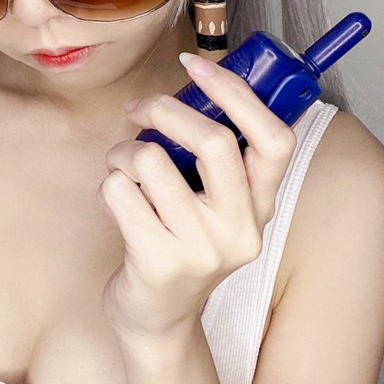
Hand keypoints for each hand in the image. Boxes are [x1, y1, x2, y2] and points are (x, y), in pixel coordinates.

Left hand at [98, 54, 296, 342]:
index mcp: (262, 206)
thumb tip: (193, 81)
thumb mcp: (215, 204)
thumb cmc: (180, 243)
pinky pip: (120, 190)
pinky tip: (117, 204)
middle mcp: (241, 229)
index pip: (274, 139)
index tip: (198, 64)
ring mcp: (201, 250)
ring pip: (151, 160)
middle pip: (214, 141)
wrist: (157, 319)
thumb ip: (214, 154)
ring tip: (123, 169)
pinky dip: (108, 184)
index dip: (238, 94)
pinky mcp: (158, 262)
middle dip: (165, 110)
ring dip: (124, 152)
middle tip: (140, 109)